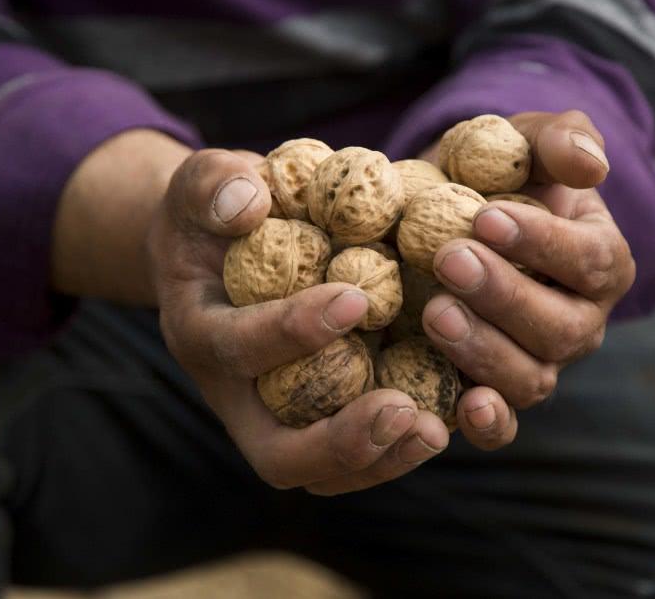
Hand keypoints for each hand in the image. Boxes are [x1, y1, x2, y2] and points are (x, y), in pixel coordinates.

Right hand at [148, 149, 449, 494]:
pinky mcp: (322, 416)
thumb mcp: (203, 182)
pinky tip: (453, 412)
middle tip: (401, 409)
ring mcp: (280, 415)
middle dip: (339, 441)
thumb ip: (215, 184)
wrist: (217, 251)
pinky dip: (401, 446)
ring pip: (324, 471)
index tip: (354, 299)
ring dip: (381, 458)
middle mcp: (238, 394)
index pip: (238, 350)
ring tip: (436, 427)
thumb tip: (248, 203)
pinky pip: (359, 455)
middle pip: (277, 453)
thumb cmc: (213, 213)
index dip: (291, 331)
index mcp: (202, 334)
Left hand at [421, 110, 635, 450]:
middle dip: (504, 296)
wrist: (445, 215)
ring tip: (434, 313)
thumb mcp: (524, 140)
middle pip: (561, 329)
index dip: (543, 243)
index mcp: (599, 262)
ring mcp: (538, 364)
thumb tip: (591, 166)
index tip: (486, 217)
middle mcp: (578, 323)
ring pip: (531, 378)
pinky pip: (502, 426)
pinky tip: (465, 406)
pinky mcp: (491, 393)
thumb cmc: (495, 173)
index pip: (589, 260)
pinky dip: (490, 424)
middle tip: (449, 260)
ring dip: (484, 350)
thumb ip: (561, 139)